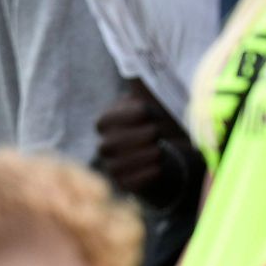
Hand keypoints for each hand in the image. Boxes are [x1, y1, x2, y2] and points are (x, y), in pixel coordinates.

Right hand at [94, 87, 191, 207]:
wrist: (160, 147)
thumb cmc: (154, 120)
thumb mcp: (149, 104)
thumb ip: (147, 95)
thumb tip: (151, 81)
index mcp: (107, 123)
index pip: (106, 121)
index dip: (127, 116)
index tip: (148, 112)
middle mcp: (104, 145)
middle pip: (111, 144)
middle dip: (137, 137)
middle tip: (156, 132)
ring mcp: (111, 165)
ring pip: (117, 166)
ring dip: (142, 157)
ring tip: (159, 150)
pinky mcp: (122, 182)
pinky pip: (127, 183)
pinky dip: (144, 175)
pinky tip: (158, 166)